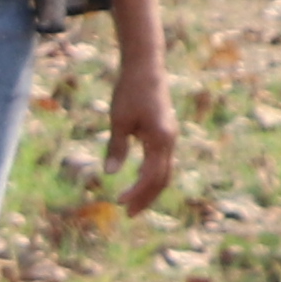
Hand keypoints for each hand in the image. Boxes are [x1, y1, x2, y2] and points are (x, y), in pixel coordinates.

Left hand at [94, 68, 179, 214]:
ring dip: (150, 190)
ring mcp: (170, 137)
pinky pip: (162, 162)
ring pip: (165, 172)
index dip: (136, 192)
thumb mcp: (118, 121)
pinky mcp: (165, 133)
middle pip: (162, 179)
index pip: (150, 176)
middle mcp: (170, 140)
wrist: (146, 67)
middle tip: (128, 213)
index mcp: (160, 139)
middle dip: (146, 198)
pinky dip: (152, 177)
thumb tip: (110, 174)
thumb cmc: (130, 91)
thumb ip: (116, 148)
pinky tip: (139, 183)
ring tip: (133, 204)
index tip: (119, 202)